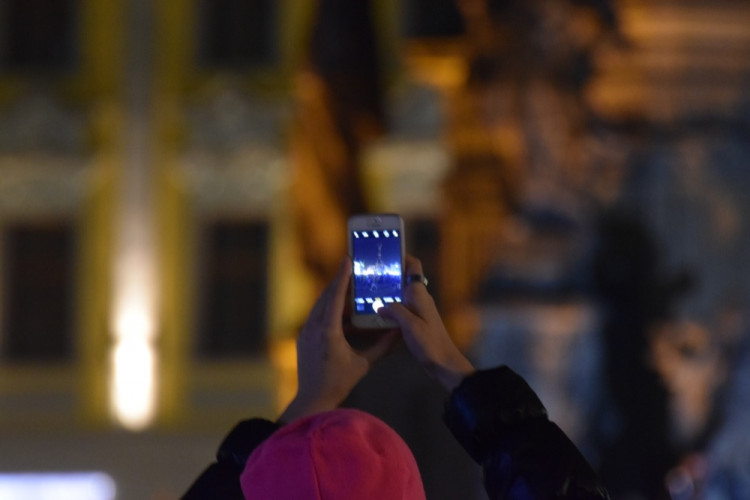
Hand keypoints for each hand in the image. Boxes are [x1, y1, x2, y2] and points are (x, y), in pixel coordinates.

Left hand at [279, 257, 398, 421]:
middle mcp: (313, 328)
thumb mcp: (363, 364)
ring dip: (335, 296)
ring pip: (320, 306)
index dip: (342, 277)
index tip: (347, 260)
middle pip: (326, 297)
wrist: (313, 399)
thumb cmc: (339, 383)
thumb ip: (382, 347)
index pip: (334, 297)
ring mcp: (306, 332)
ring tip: (350, 288)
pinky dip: (330, 311)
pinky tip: (343, 313)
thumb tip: (400, 332)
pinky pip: (317, 317)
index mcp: (327, 331)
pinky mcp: (304, 337)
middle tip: (352, 268)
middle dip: (339, 282)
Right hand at [378, 255, 473, 391]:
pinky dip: (389, 307)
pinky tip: (376, 313)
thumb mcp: (409, 325)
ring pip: (400, 294)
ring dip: (386, 292)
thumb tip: (379, 305)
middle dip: (388, 274)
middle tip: (368, 273)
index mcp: (419, 294)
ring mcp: (418, 310)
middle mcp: (419, 298)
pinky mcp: (415, 322)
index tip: (385, 253)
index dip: (402, 256)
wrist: (443, 363)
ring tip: (367, 291)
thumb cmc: (430, 343)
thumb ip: (394, 311)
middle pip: (403, 278)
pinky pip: (400, 308)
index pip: (413, 266)